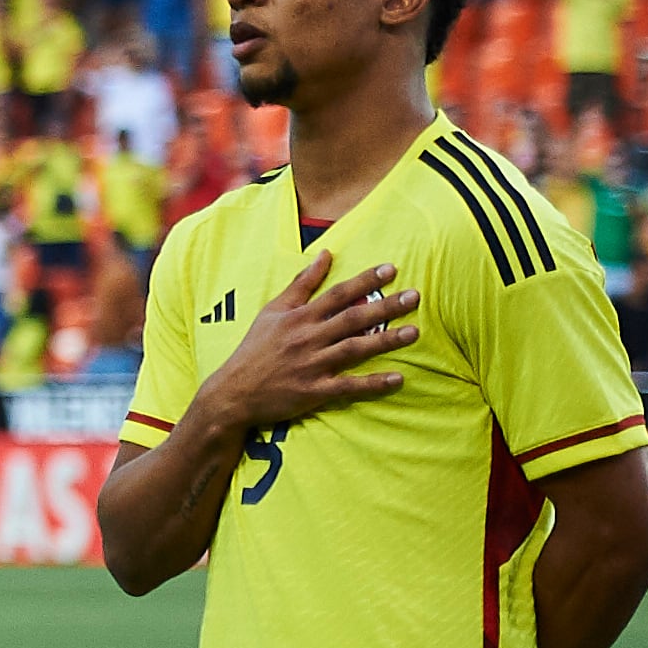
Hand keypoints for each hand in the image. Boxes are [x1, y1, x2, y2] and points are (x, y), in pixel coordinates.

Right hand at [192, 250, 414, 435]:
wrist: (232, 392)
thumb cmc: (254, 349)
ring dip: (386, 341)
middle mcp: (307, 339)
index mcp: (298, 318)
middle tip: (415, 297)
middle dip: (385, 307)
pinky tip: (397, 378)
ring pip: (354, 349)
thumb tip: (325, 255)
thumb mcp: (272, 311)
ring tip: (414, 332)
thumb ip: (301, 284)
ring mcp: (311, 365)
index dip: (364, 281)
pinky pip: (348, 386)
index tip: (391, 269)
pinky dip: (373, 383)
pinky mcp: (314, 391)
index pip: (337, 294)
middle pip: (352, 319)